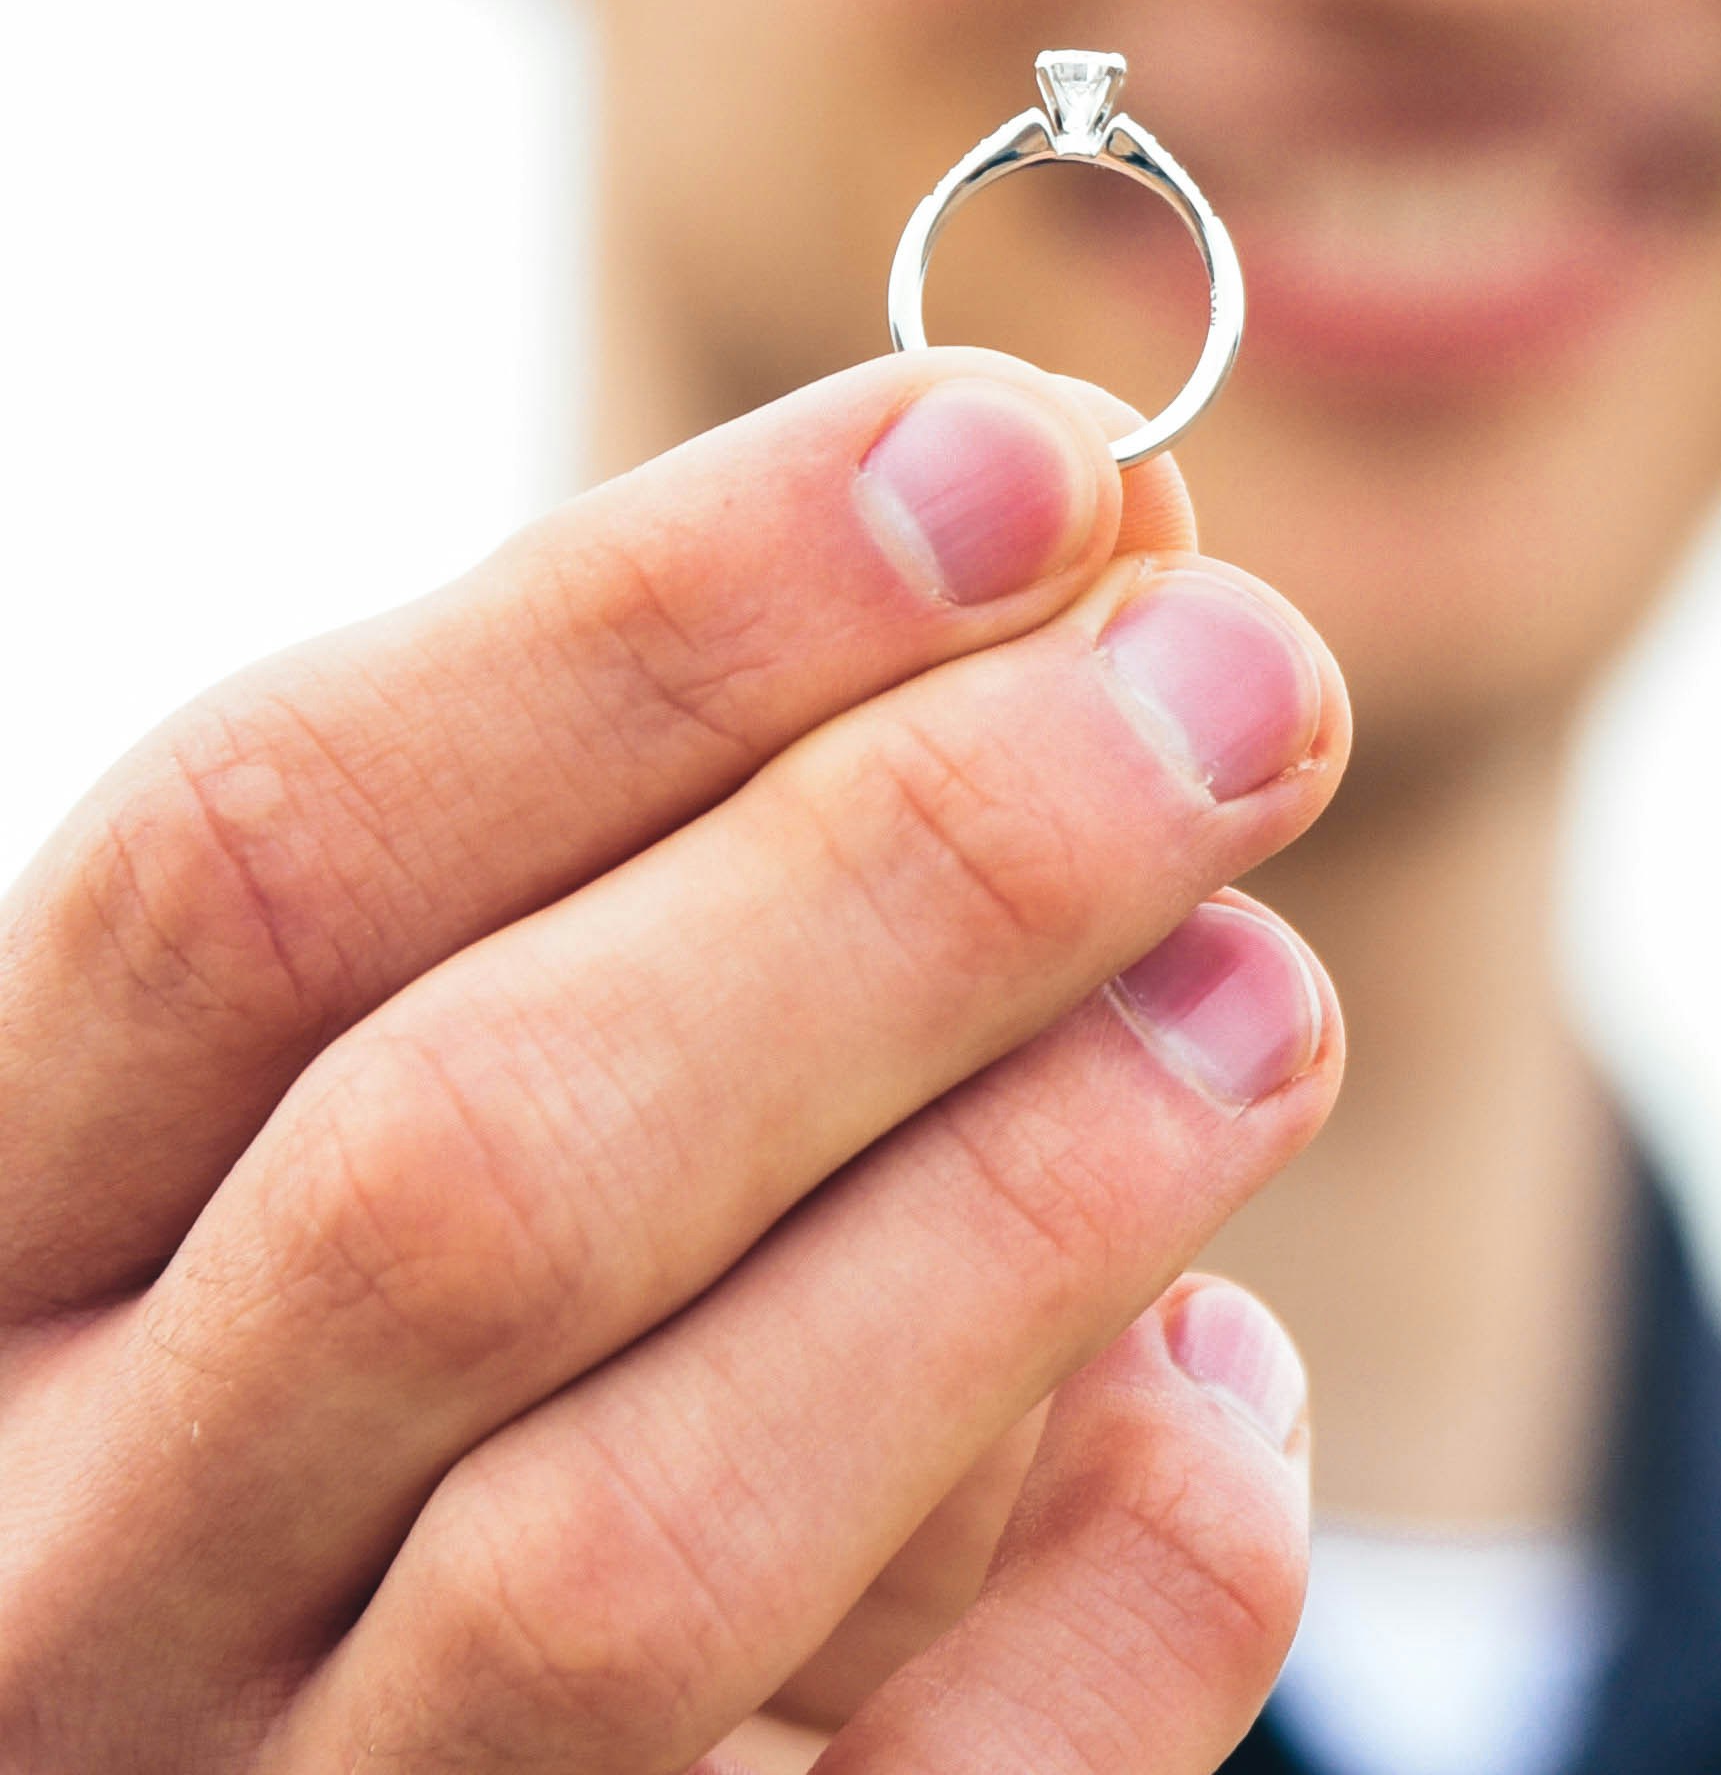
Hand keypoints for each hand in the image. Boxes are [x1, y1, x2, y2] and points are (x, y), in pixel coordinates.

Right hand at [0, 355, 1351, 1773]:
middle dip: (905, 881)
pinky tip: (1225, 1396)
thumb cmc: (450, 1364)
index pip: (246, 866)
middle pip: (468, 1176)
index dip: (657, 621)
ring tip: (1270, 989)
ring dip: (1021, 1205)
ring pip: (641, 1536)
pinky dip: (1115, 1597)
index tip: (1021, 454)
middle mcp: (61, 1578)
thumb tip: (1111, 541)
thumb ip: (708, 840)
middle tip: (1245, 686)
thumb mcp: (481, 1065)